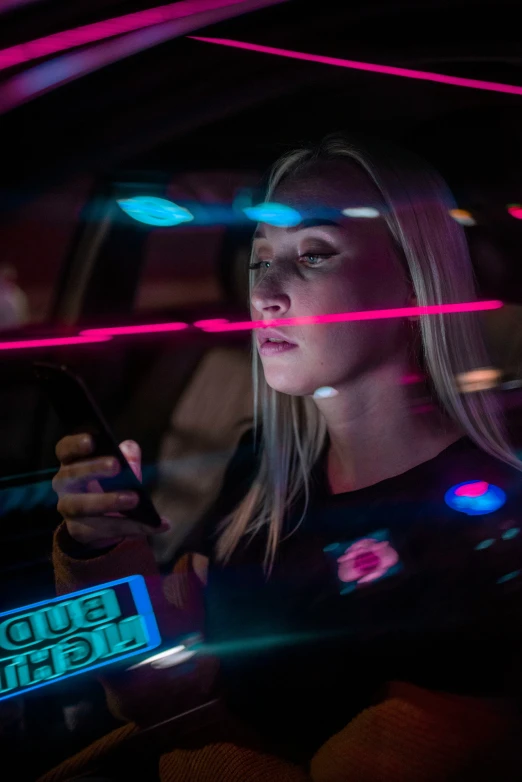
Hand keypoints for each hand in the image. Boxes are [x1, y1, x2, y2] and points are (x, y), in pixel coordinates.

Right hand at [53, 434, 169, 549]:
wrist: (98, 521)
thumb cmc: (109, 483)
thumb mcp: (120, 468)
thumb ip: (127, 457)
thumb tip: (130, 450)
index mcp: (72, 461)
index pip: (65, 449)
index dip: (75, 444)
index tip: (92, 440)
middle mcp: (64, 483)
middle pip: (71, 475)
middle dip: (93, 468)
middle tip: (116, 465)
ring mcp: (68, 508)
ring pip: (82, 506)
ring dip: (108, 501)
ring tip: (135, 499)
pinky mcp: (79, 531)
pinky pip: (102, 529)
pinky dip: (132, 527)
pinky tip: (157, 525)